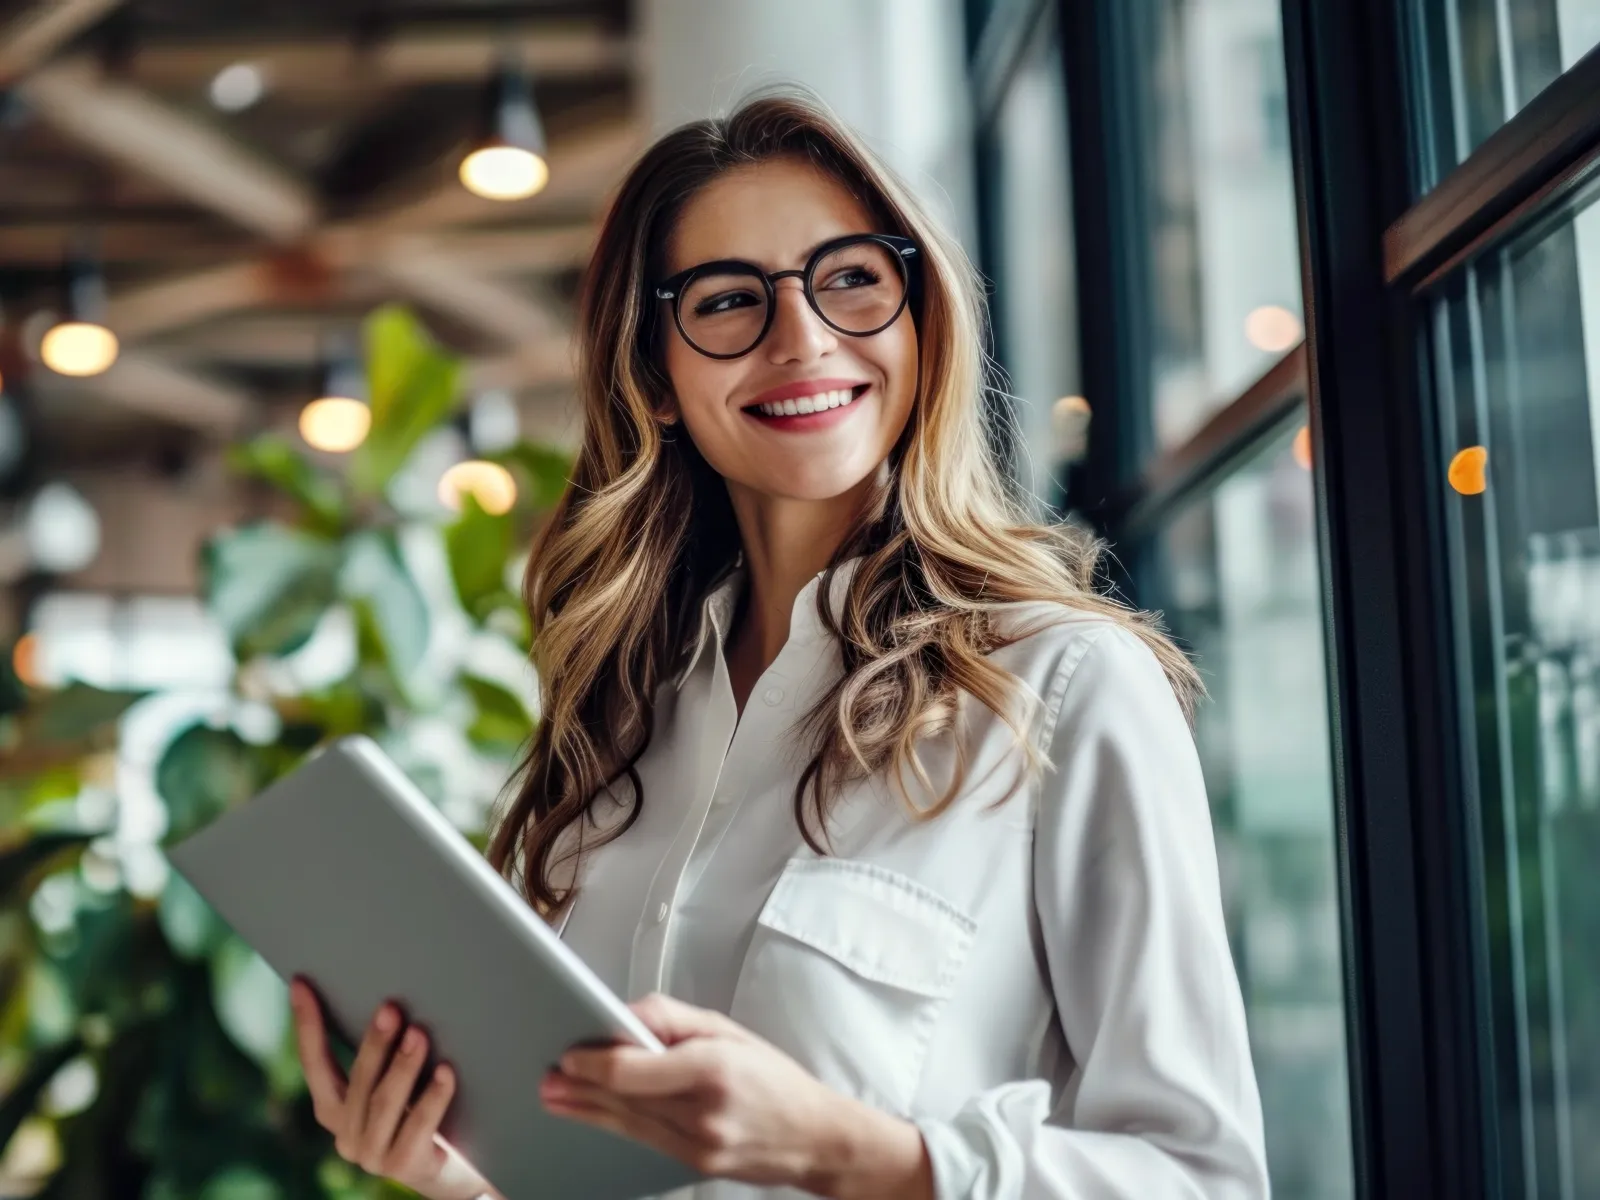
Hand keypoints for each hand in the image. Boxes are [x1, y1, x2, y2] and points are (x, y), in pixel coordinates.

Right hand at [290, 978, 495, 1199]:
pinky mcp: (406, 1166)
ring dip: (402, 1067)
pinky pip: (418, 1127)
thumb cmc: (425, 1113)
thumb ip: (386, 1057)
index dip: (307, 1025)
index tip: (300, 983)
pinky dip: (432, 1098)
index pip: (315, 1063)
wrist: (457, 1169)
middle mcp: (348, 1135)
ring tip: (419, 1035)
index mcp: (336, 1109)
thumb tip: (394, 999)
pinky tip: (446, 1072)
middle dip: (373, 1043)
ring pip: (385, 1104)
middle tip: (391, 1008)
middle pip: (357, 1082)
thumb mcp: (399, 1085)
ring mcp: (374, 1155)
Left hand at [540, 993, 932, 1199]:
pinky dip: (615, 1124)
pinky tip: (593, 1115)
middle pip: (623, 1098)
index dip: (594, 1063)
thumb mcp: (729, 1030)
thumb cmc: (776, 1079)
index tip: (568, 1054)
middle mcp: (702, 1110)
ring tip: (555, 1097)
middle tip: (547, 1077)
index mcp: (712, 1066)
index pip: (634, 1068)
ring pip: (627, 1123)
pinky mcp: (695, 1162)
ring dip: (586, 1109)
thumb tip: (626, 1017)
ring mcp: (698, 1143)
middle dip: (580, 1087)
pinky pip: (644, 1139)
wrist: (815, 1137)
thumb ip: (673, 1019)